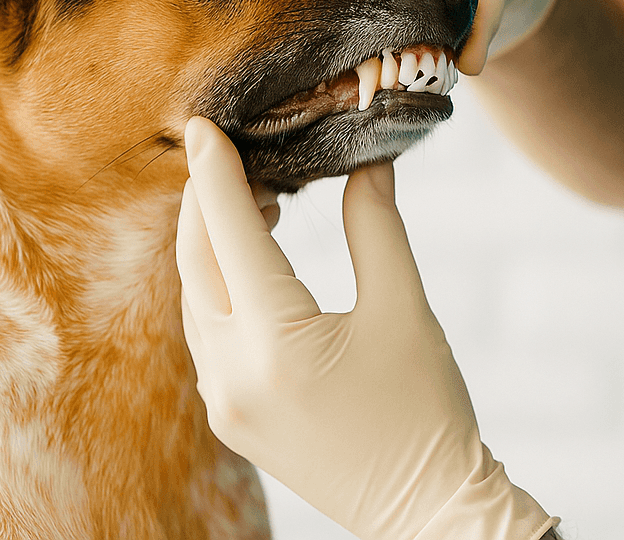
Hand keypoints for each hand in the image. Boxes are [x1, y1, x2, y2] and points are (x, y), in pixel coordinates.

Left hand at [175, 117, 556, 539]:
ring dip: (215, 240)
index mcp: (273, 344)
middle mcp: (229, 374)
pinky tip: (256, 256)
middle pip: (197, 260)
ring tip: (259, 198)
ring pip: (197, 294)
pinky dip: (223, 280)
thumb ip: (375, 225)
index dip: (216, 171)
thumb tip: (366, 162)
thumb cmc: (426, 411)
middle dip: (209, 199)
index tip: (202, 123)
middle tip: (240, 152)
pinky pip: (207, 327)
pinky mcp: (230, 413)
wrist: (426, 511)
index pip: (229, 233)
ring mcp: (222, 401)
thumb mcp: (405, 307)